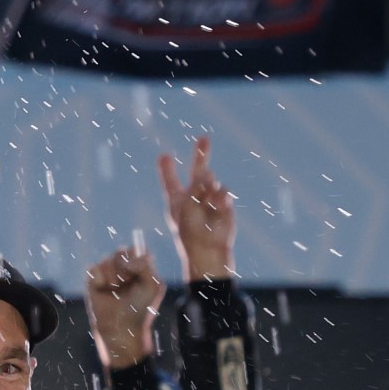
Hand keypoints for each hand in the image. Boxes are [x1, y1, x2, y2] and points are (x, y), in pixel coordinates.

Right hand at [85, 248, 163, 370]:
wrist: (120, 327)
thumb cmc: (139, 309)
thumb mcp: (151, 286)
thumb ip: (144, 265)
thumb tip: (126, 260)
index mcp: (140, 268)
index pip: (136, 249)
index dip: (134, 257)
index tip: (135, 271)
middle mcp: (124, 269)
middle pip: (120, 251)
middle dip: (123, 268)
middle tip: (126, 283)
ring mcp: (108, 274)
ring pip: (106, 260)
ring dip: (112, 277)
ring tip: (115, 291)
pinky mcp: (94, 281)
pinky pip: (93, 268)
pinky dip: (99, 280)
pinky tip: (103, 291)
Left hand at [158, 135, 235, 281]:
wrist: (208, 251)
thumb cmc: (190, 232)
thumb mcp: (187, 206)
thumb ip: (196, 187)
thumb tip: (209, 172)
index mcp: (177, 200)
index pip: (170, 181)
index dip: (167, 169)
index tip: (164, 156)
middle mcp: (193, 198)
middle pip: (197, 172)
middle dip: (201, 155)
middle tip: (204, 138)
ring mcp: (210, 201)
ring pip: (211, 181)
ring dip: (208, 186)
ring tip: (205, 201)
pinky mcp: (224, 206)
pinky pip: (223, 191)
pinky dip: (220, 195)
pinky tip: (218, 203)